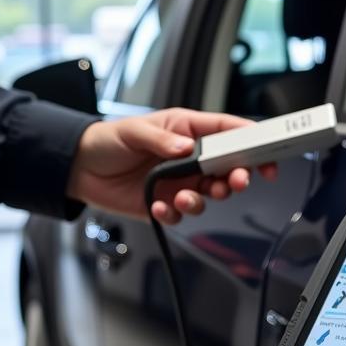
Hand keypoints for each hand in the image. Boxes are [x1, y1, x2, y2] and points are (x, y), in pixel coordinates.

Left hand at [67, 108, 277, 224]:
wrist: (81, 169)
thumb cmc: (108, 141)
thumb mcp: (134, 132)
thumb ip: (162, 141)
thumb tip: (186, 148)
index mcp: (187, 131)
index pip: (228, 132)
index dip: (251, 141)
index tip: (265, 154)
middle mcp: (189, 158)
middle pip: (228, 167)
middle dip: (236, 177)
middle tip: (234, 183)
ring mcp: (179, 182)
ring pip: (209, 195)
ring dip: (203, 199)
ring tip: (184, 197)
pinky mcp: (166, 204)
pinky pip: (181, 214)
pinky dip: (175, 214)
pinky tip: (160, 207)